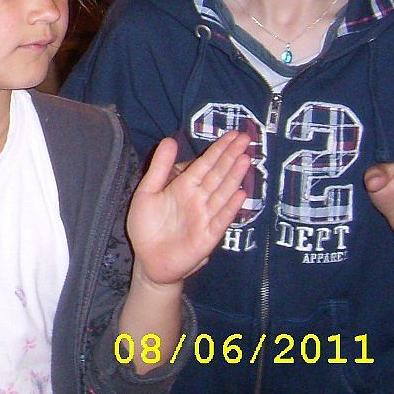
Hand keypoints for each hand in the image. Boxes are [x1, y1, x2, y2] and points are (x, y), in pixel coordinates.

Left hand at [127, 132, 250, 286]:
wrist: (148, 259)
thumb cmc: (146, 225)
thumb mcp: (147, 192)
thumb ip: (159, 167)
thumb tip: (169, 139)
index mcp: (184, 186)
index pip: (205, 164)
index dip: (219, 149)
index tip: (233, 134)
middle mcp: (198, 199)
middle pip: (218, 174)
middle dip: (231, 157)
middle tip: (245, 138)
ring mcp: (205, 216)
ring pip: (222, 193)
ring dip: (234, 177)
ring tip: (246, 159)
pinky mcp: (208, 236)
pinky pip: (220, 219)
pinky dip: (230, 208)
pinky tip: (241, 194)